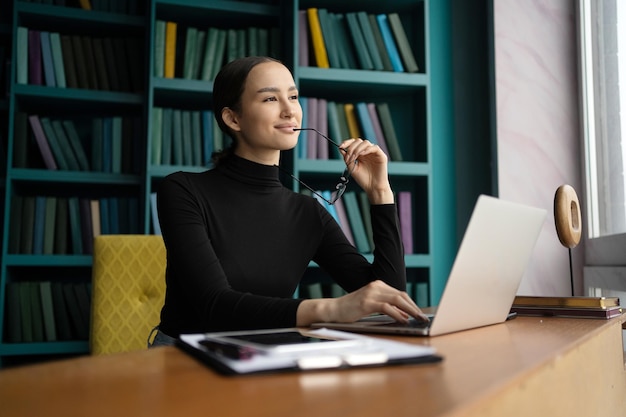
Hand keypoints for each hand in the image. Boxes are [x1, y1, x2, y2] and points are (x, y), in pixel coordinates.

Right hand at [297, 280, 428, 325]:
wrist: (333, 309)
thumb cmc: (351, 309)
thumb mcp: (371, 306)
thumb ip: (386, 307)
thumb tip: (404, 314)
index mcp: (378, 285)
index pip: (400, 294)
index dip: (412, 304)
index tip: (420, 313)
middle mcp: (376, 286)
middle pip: (401, 295)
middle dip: (414, 307)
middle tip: (423, 317)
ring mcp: (371, 293)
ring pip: (397, 300)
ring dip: (410, 310)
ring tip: (417, 319)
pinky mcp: (367, 302)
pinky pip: (387, 307)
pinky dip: (397, 314)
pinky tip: (403, 320)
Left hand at [339, 138, 392, 203]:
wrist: (372, 188)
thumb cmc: (363, 180)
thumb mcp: (352, 168)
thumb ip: (347, 159)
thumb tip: (341, 149)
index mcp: (360, 154)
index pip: (353, 143)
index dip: (347, 143)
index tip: (340, 146)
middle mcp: (367, 152)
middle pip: (358, 141)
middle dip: (351, 148)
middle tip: (348, 157)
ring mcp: (374, 153)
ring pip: (366, 143)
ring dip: (358, 149)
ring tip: (354, 157)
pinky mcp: (381, 156)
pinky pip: (375, 147)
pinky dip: (367, 149)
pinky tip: (362, 154)